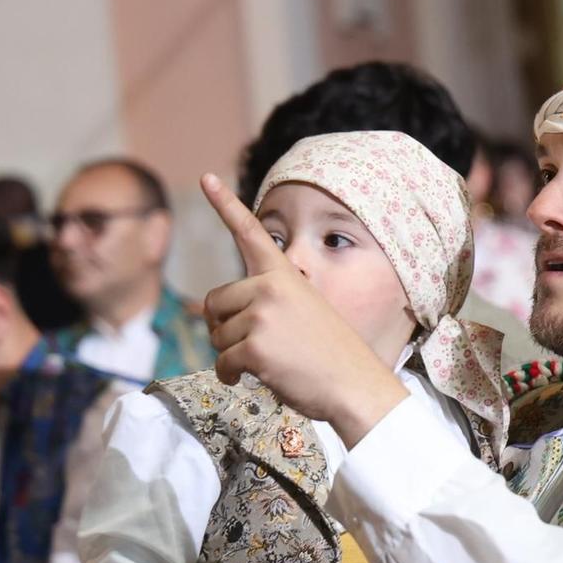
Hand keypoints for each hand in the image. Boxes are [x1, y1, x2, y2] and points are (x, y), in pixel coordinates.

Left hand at [199, 174, 407, 443]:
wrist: (355, 385)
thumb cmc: (331, 354)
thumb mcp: (305, 311)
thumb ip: (268, 302)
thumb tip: (217, 315)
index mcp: (284, 274)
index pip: (251, 233)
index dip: (225, 203)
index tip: (206, 177)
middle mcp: (270, 287)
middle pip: (215, 302)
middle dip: (224, 327)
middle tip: (256, 343)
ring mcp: (261, 315)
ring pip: (217, 336)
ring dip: (233, 355)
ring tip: (270, 361)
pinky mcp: (253, 345)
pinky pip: (222, 362)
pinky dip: (232, 376)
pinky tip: (255, 378)